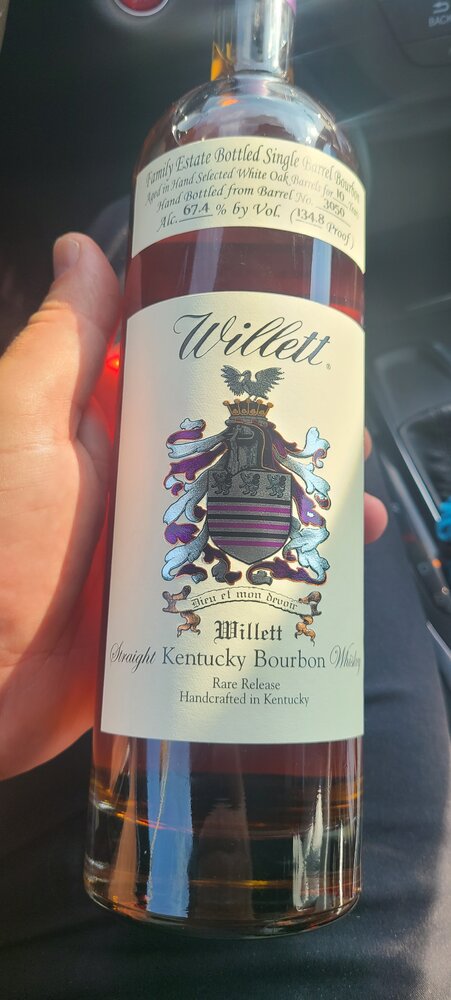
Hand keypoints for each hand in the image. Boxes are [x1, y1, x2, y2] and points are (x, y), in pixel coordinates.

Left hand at [0, 233, 386, 777]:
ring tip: (350, 497)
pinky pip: (239, 581)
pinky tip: (330, 565)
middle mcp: (136, 484)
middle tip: (342, 428)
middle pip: (229, 447)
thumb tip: (84, 250)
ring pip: (244, 513)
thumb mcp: (22, 423)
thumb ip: (63, 346)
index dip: (241, 359)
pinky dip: (287, 570)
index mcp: (103, 429)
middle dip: (289, 436)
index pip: (185, 376)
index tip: (298, 344)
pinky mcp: (174, 608)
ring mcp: (159, 549)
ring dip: (299, 502)